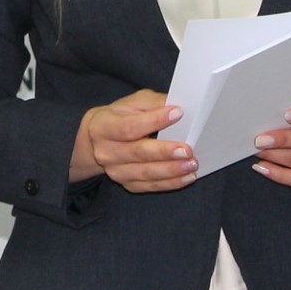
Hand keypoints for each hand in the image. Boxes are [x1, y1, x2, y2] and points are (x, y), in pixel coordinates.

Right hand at [72, 89, 197, 192]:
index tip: (177, 114)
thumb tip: (177, 107)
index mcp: (103, 126)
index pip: (129, 126)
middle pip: (137, 153)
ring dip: (171, 170)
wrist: (98, 140)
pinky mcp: (127, 183)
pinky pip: (151, 186)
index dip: (154, 120)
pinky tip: (187, 177)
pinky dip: (171, 183)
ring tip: (192, 164)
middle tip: (187, 150)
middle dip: (164, 152)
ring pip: (145, 173)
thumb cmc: (120, 117)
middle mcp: (106, 151)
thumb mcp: (132, 103)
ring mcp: (115, 171)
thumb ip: (153, 103)